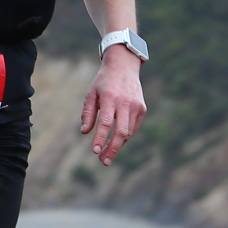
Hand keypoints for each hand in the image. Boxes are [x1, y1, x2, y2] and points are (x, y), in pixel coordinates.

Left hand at [78, 44, 146, 164]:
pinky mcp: (142, 109)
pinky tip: (115, 143)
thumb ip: (88, 113)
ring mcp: (136, 106)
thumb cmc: (103, 81)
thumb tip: (85, 132)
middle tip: (103, 161)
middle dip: (112, 149)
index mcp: (110, 98)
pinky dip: (124, 137)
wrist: (124, 66)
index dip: (101, 138)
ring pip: (128, 132)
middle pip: (120, 131)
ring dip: (118, 146)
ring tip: (106, 156)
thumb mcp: (91, 94)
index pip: (106, 122)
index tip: (95, 151)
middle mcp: (125, 102)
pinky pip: (133, 128)